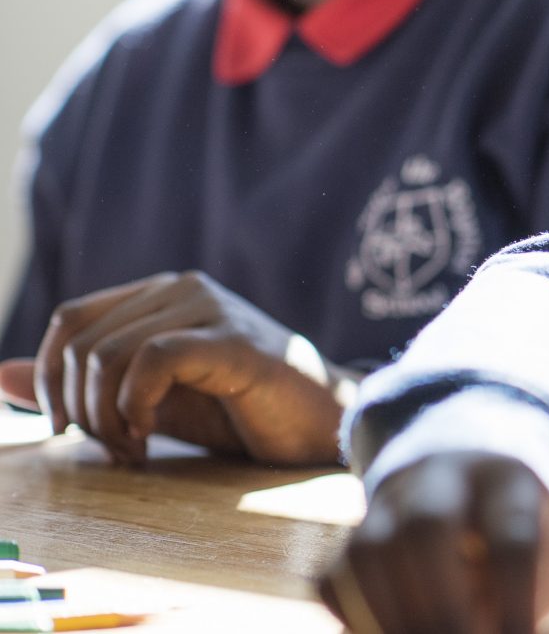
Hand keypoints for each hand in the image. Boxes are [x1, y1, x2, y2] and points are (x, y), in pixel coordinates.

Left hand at [1, 271, 357, 464]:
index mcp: (162, 295)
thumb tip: (3, 377)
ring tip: (135, 450)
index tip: (67, 431)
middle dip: (78, 408)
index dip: (52, 378)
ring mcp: (210, 308)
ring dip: (105, 416)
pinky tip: (151, 434)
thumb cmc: (245, 412)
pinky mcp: (234, 341)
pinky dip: (135, 406)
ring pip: (108, 353)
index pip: (69, 320)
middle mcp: (182, 288)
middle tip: (113, 450)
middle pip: (80, 341)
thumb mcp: (150, 402)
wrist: (326, 425)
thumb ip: (83, 386)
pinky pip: (152, 361)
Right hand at [320, 451, 548, 633]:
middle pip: (427, 526)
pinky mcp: (351, 538)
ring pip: (367, 550)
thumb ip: (522, 600)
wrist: (471, 499)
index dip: (515, 599)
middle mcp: (441, 480)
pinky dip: (355, 620)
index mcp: (505, 481)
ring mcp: (386, 505)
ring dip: (392, 616)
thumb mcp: (540, 563)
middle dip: (444, 604)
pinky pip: (333, 580)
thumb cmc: (515, 547)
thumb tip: (495, 631)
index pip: (511, 536)